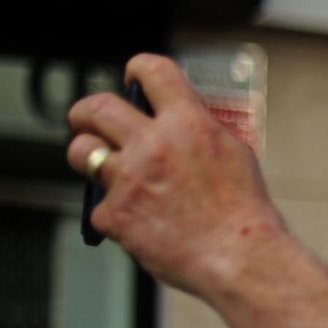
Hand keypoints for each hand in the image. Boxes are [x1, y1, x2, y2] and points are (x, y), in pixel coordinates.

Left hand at [66, 54, 284, 298]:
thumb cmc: (244, 214)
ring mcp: (130, 179)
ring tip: (103, 168)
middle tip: (87, 120)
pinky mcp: (116, 214)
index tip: (133, 79)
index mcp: (188, 123)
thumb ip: (199, 131)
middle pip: (97, 107)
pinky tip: (139, 222)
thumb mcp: (234, 155)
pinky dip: (116, 214)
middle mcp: (153, 144)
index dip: (137, 69)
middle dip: (86, 112)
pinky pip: (99, 206)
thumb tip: (179, 119)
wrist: (241, 258)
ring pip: (83, 152)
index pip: (151, 71)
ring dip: (90, 157)